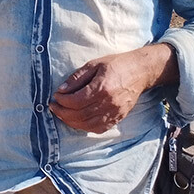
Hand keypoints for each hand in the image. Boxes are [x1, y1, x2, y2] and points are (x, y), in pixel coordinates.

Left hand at [50, 45, 175, 133]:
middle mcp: (108, 103)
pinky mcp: (118, 118)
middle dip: (63, 113)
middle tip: (54, 107)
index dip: (62, 101)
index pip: (76, 101)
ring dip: (71, 122)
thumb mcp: (94, 64)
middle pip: (80, 115)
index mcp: (102, 88)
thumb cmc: (116, 65)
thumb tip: (61, 90)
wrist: (139, 71)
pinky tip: (77, 121)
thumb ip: (77, 78)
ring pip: (88, 125)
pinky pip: (99, 128)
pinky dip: (85, 127)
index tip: (55, 96)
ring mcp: (114, 113)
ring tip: (62, 114)